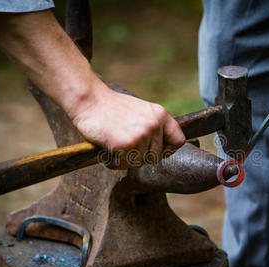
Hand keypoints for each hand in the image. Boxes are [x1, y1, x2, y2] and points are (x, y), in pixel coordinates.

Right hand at [70, 79, 185, 167]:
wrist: (90, 100)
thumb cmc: (112, 107)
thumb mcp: (142, 111)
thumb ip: (155, 126)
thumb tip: (163, 147)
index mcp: (161, 115)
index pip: (178, 141)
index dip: (167, 150)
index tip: (156, 151)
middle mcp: (154, 125)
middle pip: (157, 156)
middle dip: (141, 156)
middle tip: (126, 146)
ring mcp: (141, 135)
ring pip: (140, 162)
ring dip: (126, 159)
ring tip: (115, 143)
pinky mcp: (126, 144)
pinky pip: (123, 164)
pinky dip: (114, 161)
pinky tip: (108, 147)